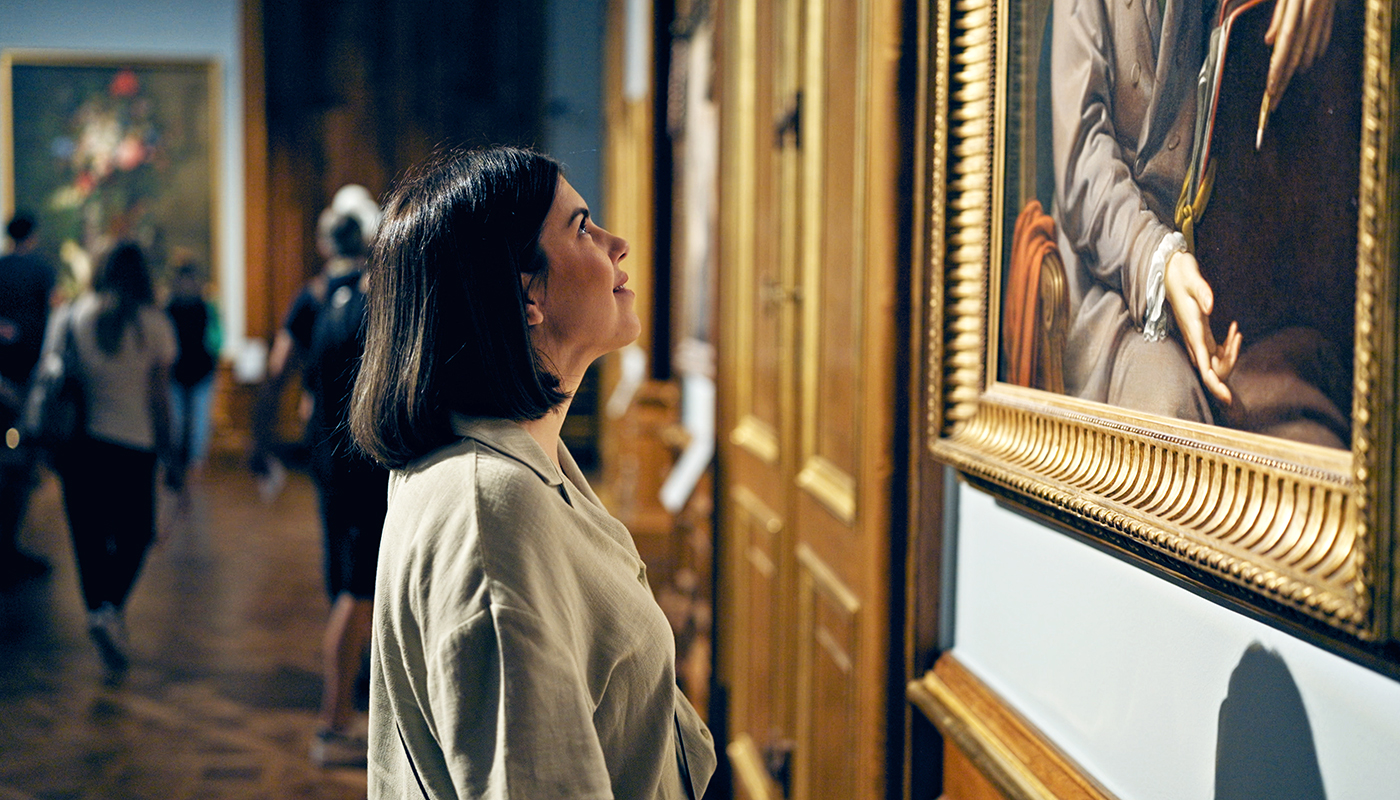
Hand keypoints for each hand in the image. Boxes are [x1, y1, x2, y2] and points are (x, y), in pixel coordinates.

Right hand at [1164, 250, 1241, 404]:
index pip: (1205, 365)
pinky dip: (1226, 348)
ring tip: (1236, 333)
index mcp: (1193, 330)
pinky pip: (1212, 350)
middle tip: (1237, 342)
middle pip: (1210, 368)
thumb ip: (1202, 292)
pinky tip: (1233, 332)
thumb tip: (1210, 307)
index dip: (1215, 383)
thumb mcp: (1192, 278)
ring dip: (1229, 355)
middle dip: (1226, 372)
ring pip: (1212, 360)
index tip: (1227, 398)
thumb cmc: (1181, 273)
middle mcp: (1193, 337)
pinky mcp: (1197, 330)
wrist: (1167, 270)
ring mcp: (1194, 335)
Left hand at [1264, 0, 1337, 108]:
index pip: (1286, 41)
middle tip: (1274, 98)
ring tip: (1287, 83)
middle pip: (1298, 47)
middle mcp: (1311, 7)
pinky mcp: (1329, 4)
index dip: (1279, 66)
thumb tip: (1270, 42)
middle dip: (1285, 75)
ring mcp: (1323, 6)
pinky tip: (1310, 58)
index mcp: (1297, 3)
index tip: (1271, 88)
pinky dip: (1317, 46)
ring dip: (1301, 64)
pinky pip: (1325, 29)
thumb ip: (1278, 15)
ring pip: (1313, 40)